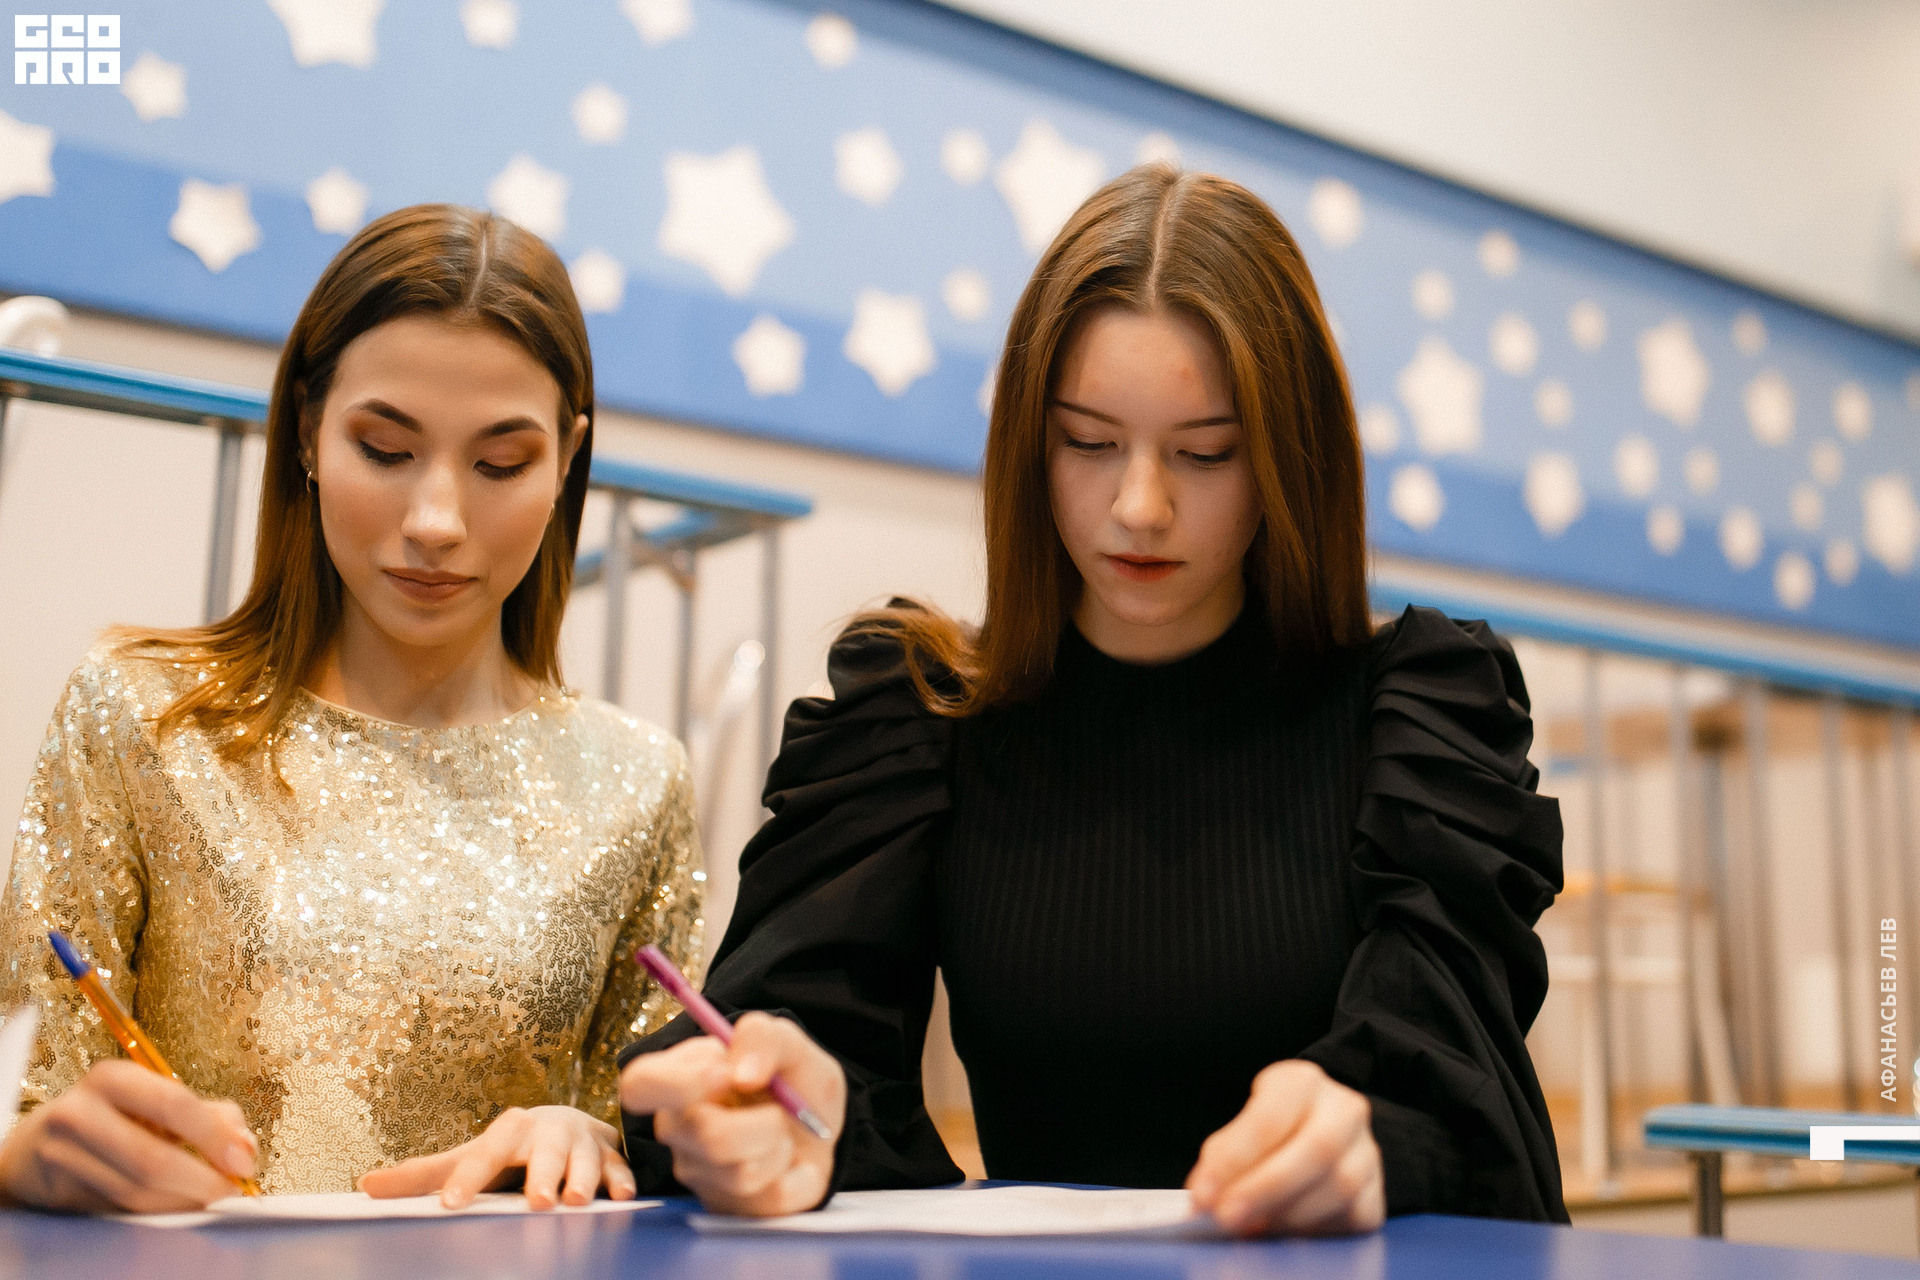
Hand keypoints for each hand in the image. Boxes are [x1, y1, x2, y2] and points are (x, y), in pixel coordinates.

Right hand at [0, 1059, 257, 1212]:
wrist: (36, 1145)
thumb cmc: (113, 1116)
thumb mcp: (155, 1098)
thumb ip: (209, 1115)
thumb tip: (244, 1146)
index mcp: (111, 1079)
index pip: (173, 1103)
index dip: (213, 1136)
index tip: (243, 1160)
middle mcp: (81, 1114)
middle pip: (153, 1159)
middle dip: (202, 1180)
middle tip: (231, 1189)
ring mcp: (64, 1157)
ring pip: (137, 1192)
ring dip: (183, 1200)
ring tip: (209, 1197)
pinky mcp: (60, 1193)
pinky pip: (121, 1210)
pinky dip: (159, 1210)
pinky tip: (178, 1202)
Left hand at [360, 1105, 632, 1208]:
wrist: (565, 1125)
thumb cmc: (509, 1151)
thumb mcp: (469, 1157)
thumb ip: (422, 1175)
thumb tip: (363, 1187)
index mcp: (508, 1131)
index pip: (484, 1154)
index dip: (469, 1178)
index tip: (451, 1204)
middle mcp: (547, 1130)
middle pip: (545, 1151)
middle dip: (543, 1174)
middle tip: (537, 1201)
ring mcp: (582, 1141)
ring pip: (585, 1158)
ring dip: (582, 1179)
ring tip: (575, 1201)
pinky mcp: (611, 1154)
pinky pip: (619, 1166)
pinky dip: (622, 1180)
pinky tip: (622, 1197)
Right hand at [618, 1011, 845, 1215]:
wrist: (817, 1124)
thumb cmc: (789, 1078)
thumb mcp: (789, 1044)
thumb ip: (764, 1037)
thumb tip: (740, 1074)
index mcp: (677, 1079)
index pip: (638, 1085)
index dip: (678, 1082)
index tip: (725, 1074)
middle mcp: (677, 1128)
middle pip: (705, 1134)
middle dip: (764, 1121)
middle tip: (780, 1109)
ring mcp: (697, 1171)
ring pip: (742, 1172)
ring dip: (781, 1146)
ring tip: (782, 1132)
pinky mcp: (729, 1205)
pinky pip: (770, 1197)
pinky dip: (797, 1175)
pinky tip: (789, 1162)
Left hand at [1185, 1060, 1383, 1237]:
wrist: (1321, 1129)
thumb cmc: (1273, 1127)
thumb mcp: (1244, 1123)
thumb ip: (1224, 1155)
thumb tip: (1206, 1195)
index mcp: (1303, 1082)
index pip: (1270, 1118)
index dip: (1234, 1159)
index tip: (1203, 1194)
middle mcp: (1345, 1110)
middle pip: (1316, 1150)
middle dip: (1266, 1189)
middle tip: (1227, 1217)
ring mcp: (1367, 1151)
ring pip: (1339, 1187)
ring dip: (1287, 1215)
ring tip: (1251, 1225)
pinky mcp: (1377, 1192)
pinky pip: (1351, 1216)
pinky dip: (1313, 1230)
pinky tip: (1283, 1231)